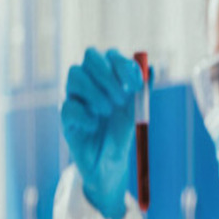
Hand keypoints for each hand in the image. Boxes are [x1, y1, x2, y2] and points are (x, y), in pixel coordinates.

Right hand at [60, 48, 144, 218]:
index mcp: (108, 76)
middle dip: (107, 74)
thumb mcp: (136, 111)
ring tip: (107, 113)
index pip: (111, 55)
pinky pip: (69, 106)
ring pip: (75, 74)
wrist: (109, 163)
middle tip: (120, 98)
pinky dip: (84, 116)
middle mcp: (90, 80)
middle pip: (90, 55)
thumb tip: (152, 69)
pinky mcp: (66, 117)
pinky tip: (93, 126)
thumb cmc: (121, 132)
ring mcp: (75, 96)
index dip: (124, 65)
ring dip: (95, 92)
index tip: (136, 85)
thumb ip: (143, 90)